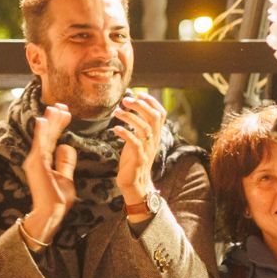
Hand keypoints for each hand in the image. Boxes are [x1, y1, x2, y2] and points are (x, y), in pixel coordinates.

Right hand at [21, 104, 76, 244]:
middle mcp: (37, 158)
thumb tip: (66, 145)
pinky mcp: (36, 165)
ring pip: (43, 137)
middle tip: (61, 104)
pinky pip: (39, 145)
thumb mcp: (65, 176)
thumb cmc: (57, 198)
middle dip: (54, 119)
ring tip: (54, 107)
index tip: (65, 112)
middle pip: (47, 135)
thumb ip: (65, 161)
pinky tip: (43, 120)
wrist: (50, 212)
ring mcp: (35, 161)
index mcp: (44, 160)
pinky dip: (40, 133)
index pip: (52, 138)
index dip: (58, 125)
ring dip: (49, 121)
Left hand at [112, 91, 165, 208]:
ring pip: (145, 128)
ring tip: (117, 112)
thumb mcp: (138, 140)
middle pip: (154, 117)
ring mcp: (147, 150)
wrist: (135, 184)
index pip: (161, 114)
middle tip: (126, 100)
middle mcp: (154, 141)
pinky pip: (135, 143)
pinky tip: (116, 129)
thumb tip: (132, 109)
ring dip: (130, 117)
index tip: (138, 94)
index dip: (151, 102)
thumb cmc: (133, 160)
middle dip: (140, 106)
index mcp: (155, 135)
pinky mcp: (139, 159)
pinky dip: (126, 134)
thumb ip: (138, 127)